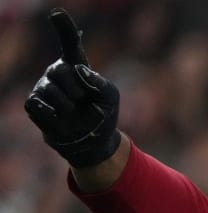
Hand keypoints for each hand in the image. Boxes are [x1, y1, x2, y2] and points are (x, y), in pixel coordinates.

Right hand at [24, 8, 120, 167]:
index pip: (69, 43)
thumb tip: (79, 70)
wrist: (93, 141)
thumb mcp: (110, 97)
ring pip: (50, 90)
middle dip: (76, 89)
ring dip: (67, 105)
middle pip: (60, 70)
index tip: (56, 13)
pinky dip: (50, 113)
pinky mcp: (35, 105)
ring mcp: (43, 88)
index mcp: (77, 66)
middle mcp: (57, 73)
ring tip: (73, 112)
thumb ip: (100, 82)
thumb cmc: (102, 113)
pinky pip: (36, 104)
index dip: (63, 28)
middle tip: (82, 100)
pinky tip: (58, 116)